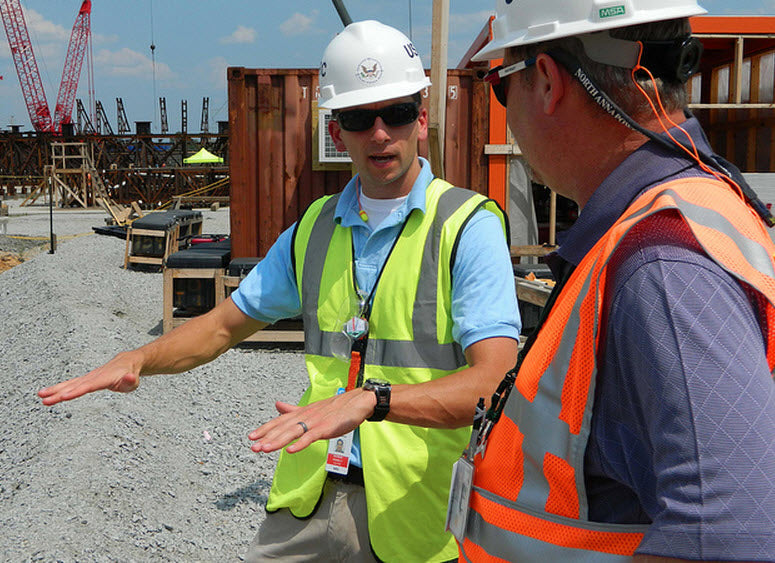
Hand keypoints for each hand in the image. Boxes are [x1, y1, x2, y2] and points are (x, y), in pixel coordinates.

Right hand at [38, 352, 141, 405]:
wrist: (126, 362)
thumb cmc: (130, 374)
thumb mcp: (133, 381)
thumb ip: (130, 381)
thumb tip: (130, 378)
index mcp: (104, 378)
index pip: (88, 386)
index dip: (76, 391)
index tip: (64, 397)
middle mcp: (93, 376)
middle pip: (75, 385)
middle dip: (60, 393)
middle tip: (45, 400)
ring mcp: (88, 377)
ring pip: (70, 384)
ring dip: (55, 390)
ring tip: (41, 395)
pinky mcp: (85, 379)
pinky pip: (71, 384)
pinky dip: (59, 388)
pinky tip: (48, 393)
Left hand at [248, 389, 375, 453]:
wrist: (356, 402)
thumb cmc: (335, 408)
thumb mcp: (311, 409)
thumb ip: (292, 409)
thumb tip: (277, 405)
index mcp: (301, 412)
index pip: (279, 421)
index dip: (265, 428)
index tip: (251, 437)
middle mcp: (305, 416)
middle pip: (283, 427)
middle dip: (267, 437)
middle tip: (253, 447)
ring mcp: (315, 422)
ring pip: (293, 432)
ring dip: (278, 440)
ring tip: (265, 448)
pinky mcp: (326, 428)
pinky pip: (311, 436)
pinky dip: (300, 443)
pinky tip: (290, 450)